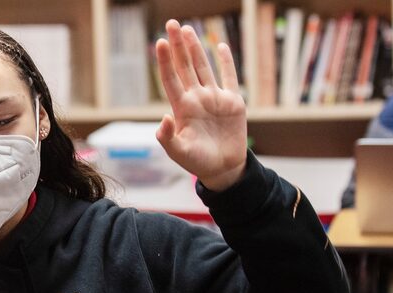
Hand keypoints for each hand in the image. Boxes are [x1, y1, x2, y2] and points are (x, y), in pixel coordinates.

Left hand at [155, 20, 246, 191]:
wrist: (223, 169)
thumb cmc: (198, 162)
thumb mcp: (179, 153)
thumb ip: (168, 138)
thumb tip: (163, 118)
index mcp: (182, 108)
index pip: (171, 79)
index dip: (165, 61)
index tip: (160, 42)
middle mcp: (196, 98)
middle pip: (185, 66)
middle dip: (178, 46)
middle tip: (171, 23)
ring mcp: (214, 98)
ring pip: (203, 67)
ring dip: (196, 48)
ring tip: (187, 29)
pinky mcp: (233, 102)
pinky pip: (229, 77)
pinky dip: (226, 62)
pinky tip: (220, 46)